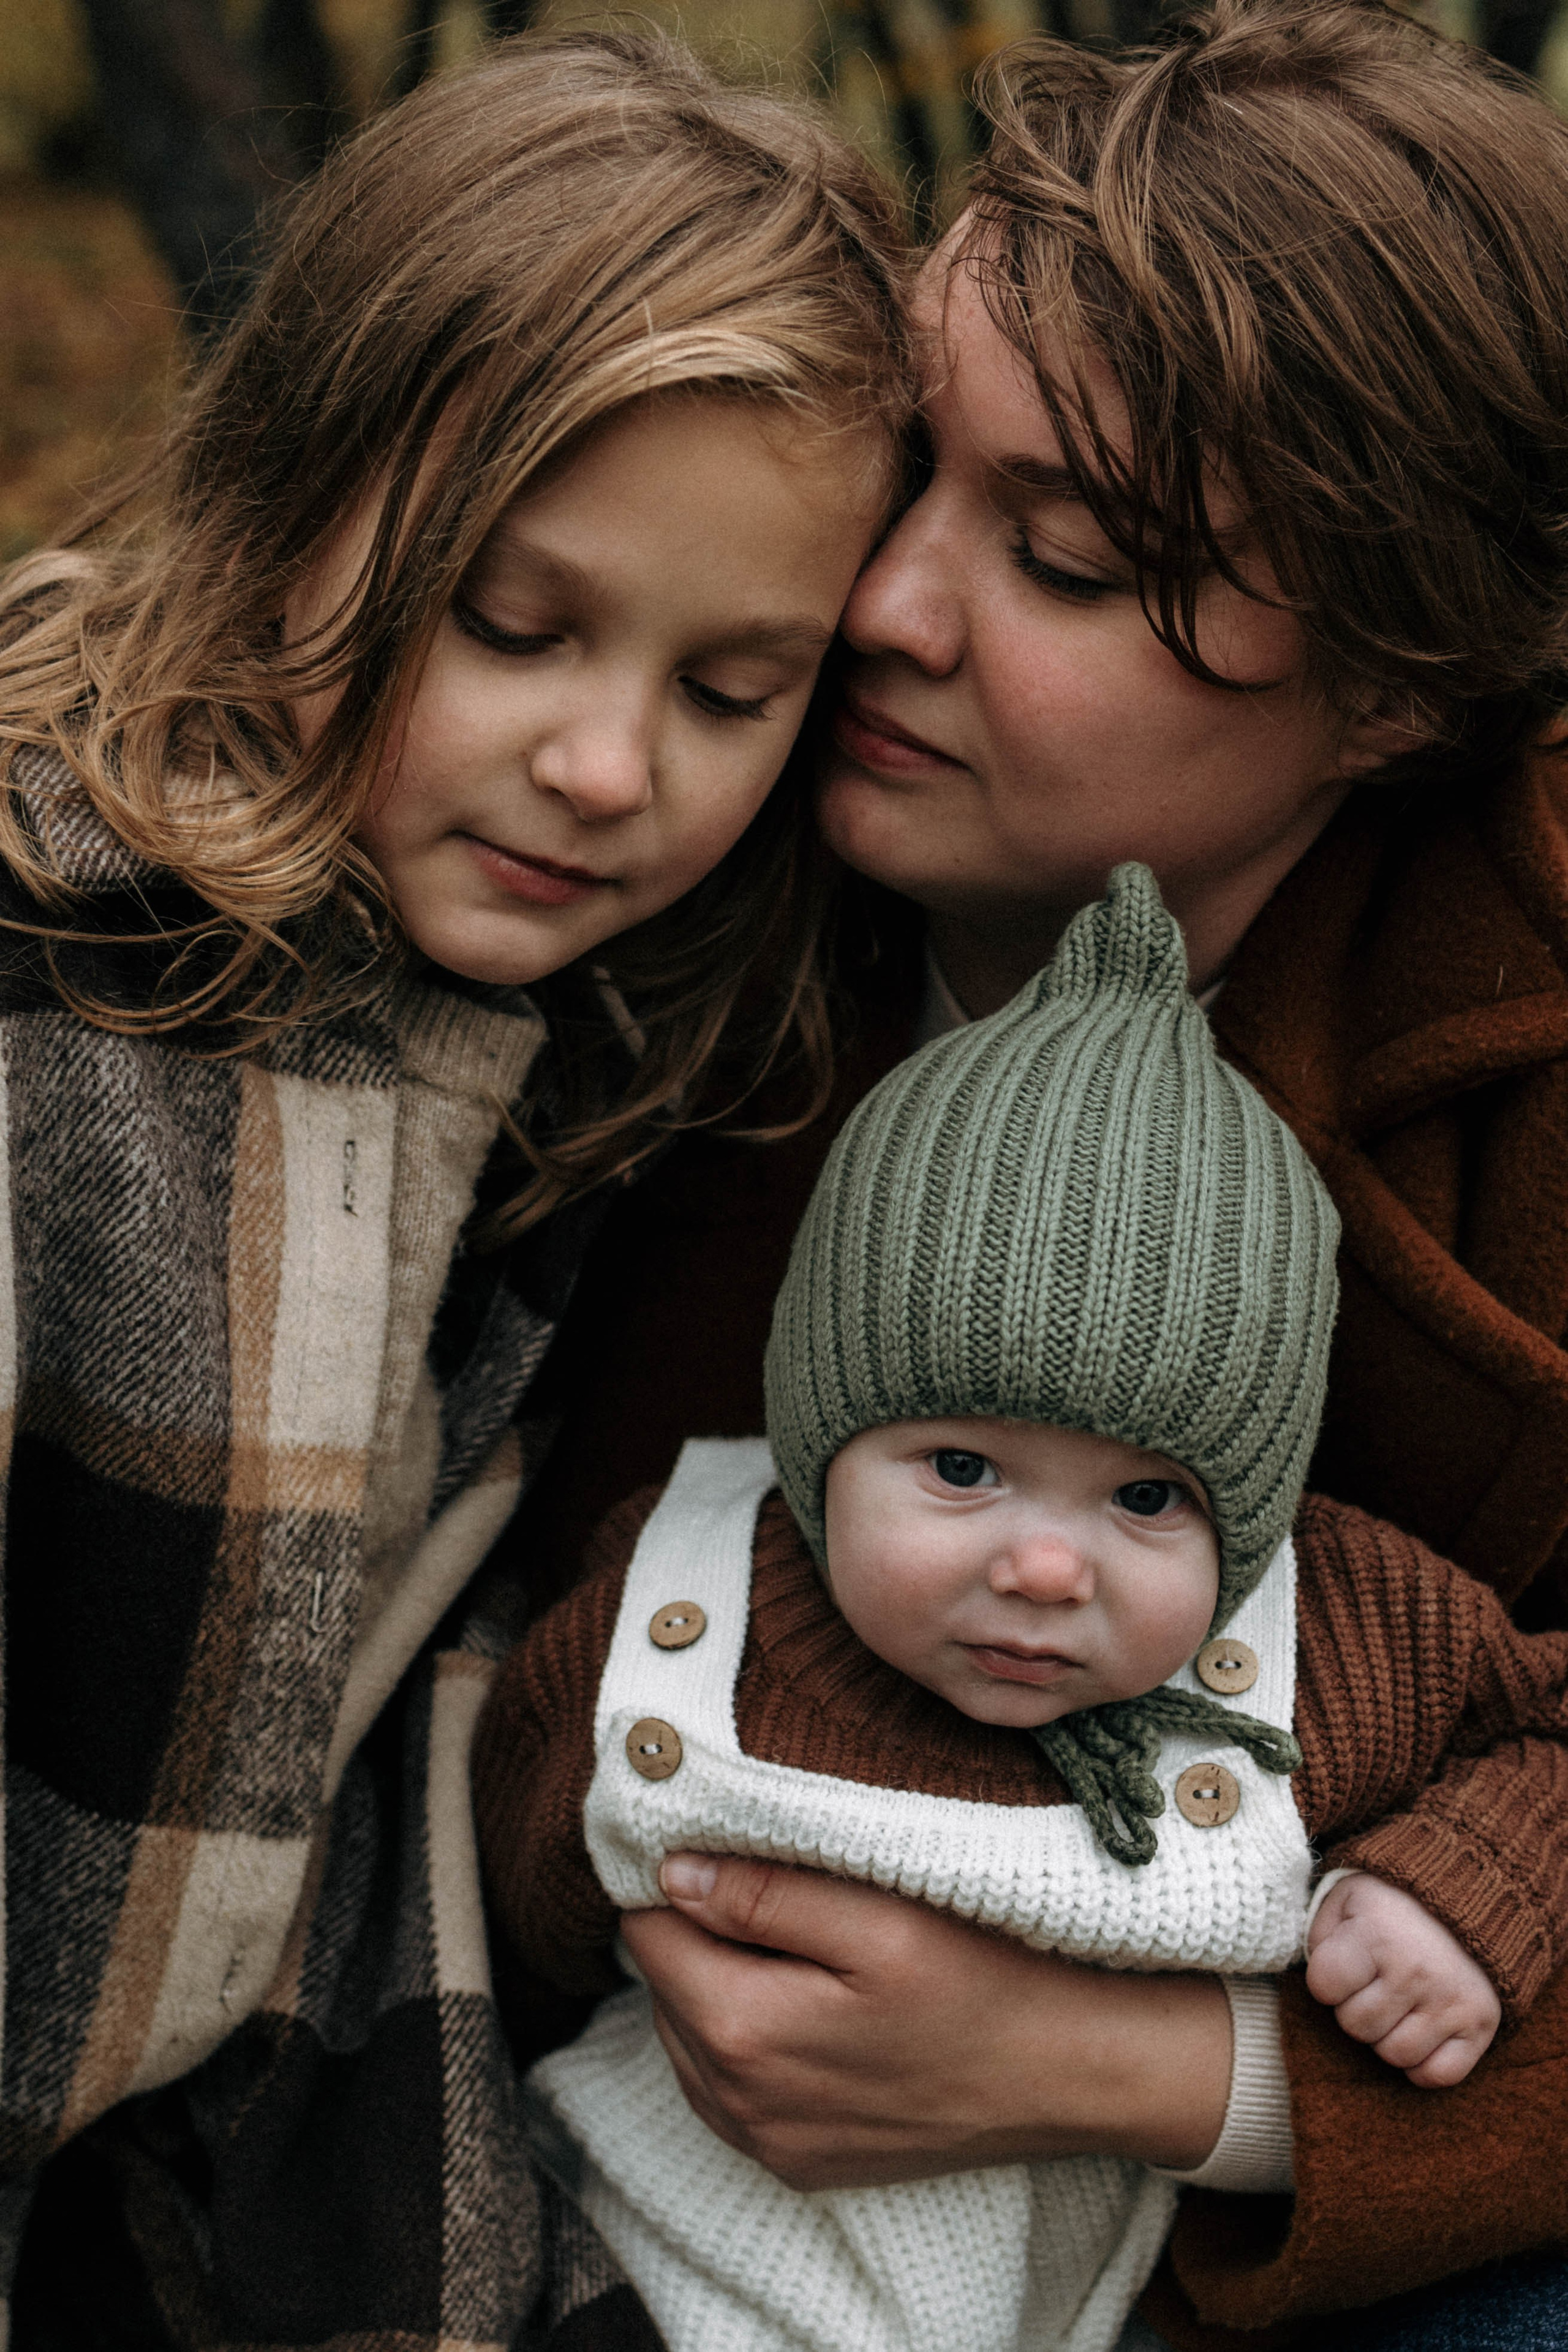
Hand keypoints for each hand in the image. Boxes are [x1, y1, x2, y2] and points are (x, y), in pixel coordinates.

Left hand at [617, 1853, 1230, 2190]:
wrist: (1065, 2077)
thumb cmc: (983, 1984)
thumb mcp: (877, 1919)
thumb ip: (764, 1897)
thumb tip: (672, 1873)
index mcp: (742, 2032)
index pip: (647, 1931)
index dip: (678, 1876)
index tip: (726, 1845)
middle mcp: (734, 2103)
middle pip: (665, 1985)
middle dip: (703, 1932)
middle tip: (785, 1893)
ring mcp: (763, 2143)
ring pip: (690, 2036)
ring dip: (724, 1986)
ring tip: (805, 1949)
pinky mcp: (795, 2161)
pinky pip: (728, 2088)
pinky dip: (750, 2041)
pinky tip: (815, 2008)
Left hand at [1305, 1872, 1500, 2086]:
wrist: (1469, 1895)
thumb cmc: (1393, 1904)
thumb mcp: (1346, 1899)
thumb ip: (1321, 1937)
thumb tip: (1321, 1984)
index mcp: (1376, 1933)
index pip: (1323, 1986)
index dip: (1328, 1979)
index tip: (1347, 1963)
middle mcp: (1416, 1970)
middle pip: (1357, 2027)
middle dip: (1358, 2007)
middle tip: (1377, 1982)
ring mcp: (1452, 2000)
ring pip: (1395, 2055)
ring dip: (1389, 2034)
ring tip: (1400, 2001)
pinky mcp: (1481, 2023)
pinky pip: (1438, 2074)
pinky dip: (1425, 2062)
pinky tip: (1422, 2030)